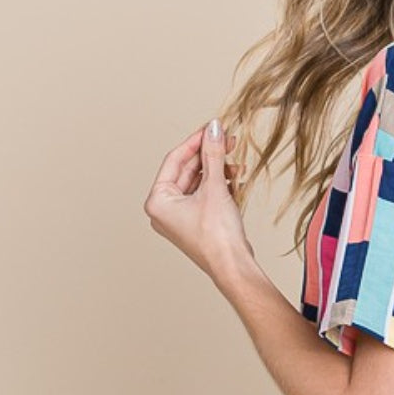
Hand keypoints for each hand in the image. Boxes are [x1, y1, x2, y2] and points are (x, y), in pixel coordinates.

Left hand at [142, 118, 254, 279]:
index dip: (195, 141)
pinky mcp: (195, 223)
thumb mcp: (215, 187)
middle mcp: (163, 210)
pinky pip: (204, 196)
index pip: (174, 160)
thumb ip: (213, 154)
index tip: (212, 127)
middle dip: (209, 156)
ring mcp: (179, 218)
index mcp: (157, 201)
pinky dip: (219, 186)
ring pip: (198, 183)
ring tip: (236, 164)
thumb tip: (214, 128)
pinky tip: (235, 180)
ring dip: (218, 171)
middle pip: (187, 171)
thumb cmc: (218, 237)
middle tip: (227, 141)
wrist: (233, 266)